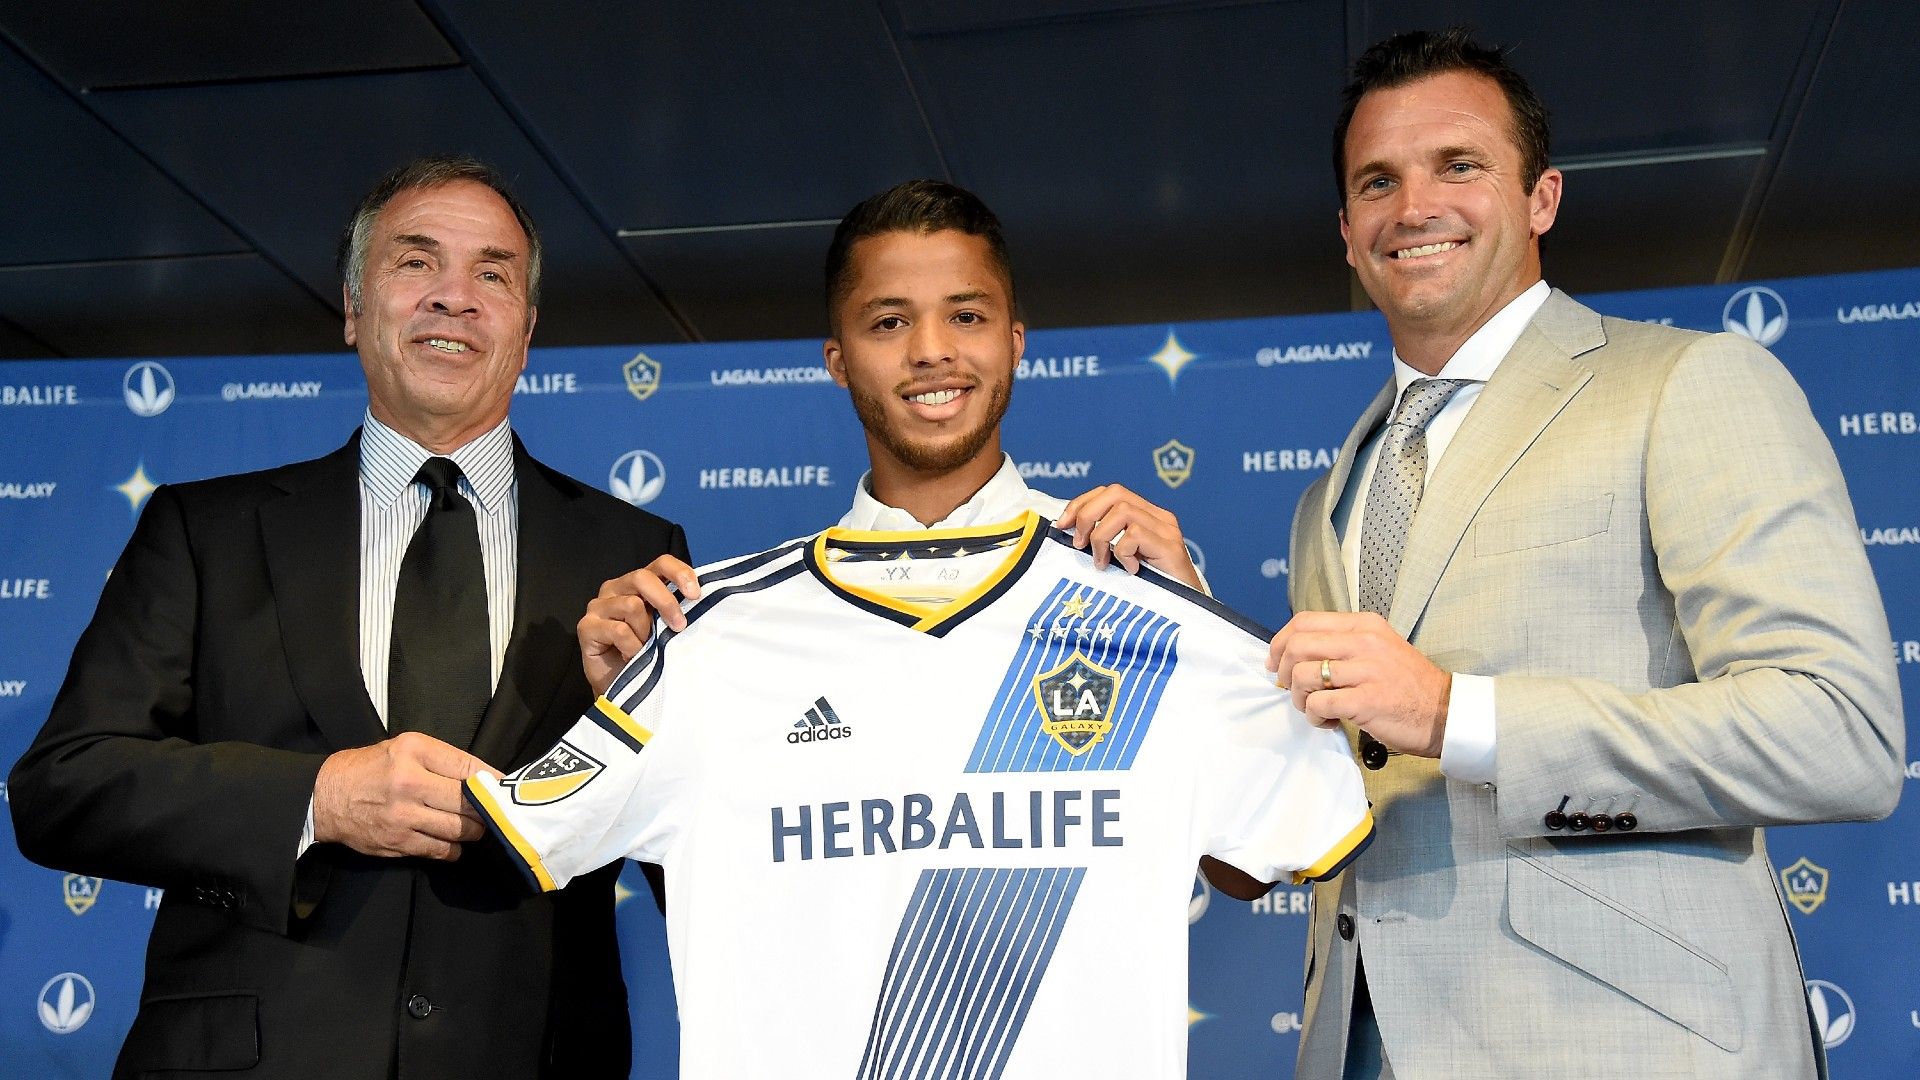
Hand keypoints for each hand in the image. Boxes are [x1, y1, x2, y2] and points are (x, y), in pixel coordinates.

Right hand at [311, 732, 488, 859]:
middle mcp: (409, 782)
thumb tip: (485, 777)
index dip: (492, 779)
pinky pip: (440, 850)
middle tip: (494, 811)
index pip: (467, 766)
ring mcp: (403, 815)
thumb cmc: (369, 769)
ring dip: (473, 831)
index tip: (506, 788)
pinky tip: (453, 842)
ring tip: (475, 826)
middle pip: (467, 802)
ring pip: (459, 830)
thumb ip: (442, 760)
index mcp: (413, 751)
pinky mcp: (397, 842)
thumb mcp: (404, 748)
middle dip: (486, 809)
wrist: (324, 797)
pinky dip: (453, 849)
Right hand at [579, 555, 700, 696]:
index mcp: (638, 583)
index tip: (695, 595)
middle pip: (643, 578)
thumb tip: (698, 600)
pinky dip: (633, 647)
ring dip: (646, 632)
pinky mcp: (586, 626)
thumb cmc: (647, 654)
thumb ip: (675, 610)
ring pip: (632, 605)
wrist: (622, 686)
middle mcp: (616, 588)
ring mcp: (598, 606)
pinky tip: (632, 657)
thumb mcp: (665, 627)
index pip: (660, 563)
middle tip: (680, 626)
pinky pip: (619, 630)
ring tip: (646, 649)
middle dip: (666, 602)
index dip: (679, 573)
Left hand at [1055, 484, 1200, 588]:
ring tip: (1102, 562)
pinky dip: (1122, 552)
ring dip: (1101, 537)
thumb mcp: (1121, 560)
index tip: (1062, 525)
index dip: (1081, 503)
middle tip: (1078, 544)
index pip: (1109, 492)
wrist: (1187, 612)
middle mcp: (1159, 518)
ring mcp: (1167, 531)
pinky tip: (1129, 570)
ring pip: (1122, 511)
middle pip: (1115, 492)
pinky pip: (1134, 535)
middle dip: (1086, 514)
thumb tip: (1068, 533)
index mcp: (1147, 516)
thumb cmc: (1150, 590)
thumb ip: (1105, 542)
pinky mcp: (1171, 547)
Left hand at [1267, 611, 1451, 757]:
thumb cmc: (1409, 685)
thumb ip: (1343, 645)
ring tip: (1315, 709)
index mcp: (1364, 626)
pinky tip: (1329, 721)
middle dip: (1283, 671)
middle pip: (1297, 645)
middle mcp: (1364, 642)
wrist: (1446, 713)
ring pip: (1303, 676)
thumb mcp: (1379, 649)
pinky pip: (1319, 704)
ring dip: (1300, 699)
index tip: (1275, 662)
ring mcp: (1366, 670)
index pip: (1304, 621)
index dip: (1280, 642)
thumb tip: (1296, 654)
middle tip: (1292, 690)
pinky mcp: (1366, 700)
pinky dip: (1315, 717)